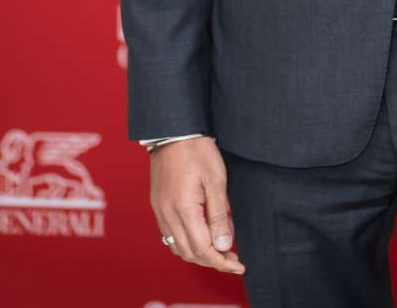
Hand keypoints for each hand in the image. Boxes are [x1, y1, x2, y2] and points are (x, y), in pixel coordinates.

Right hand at [150, 136, 245, 274]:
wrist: (173, 131)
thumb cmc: (198, 151)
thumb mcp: (216, 180)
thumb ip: (219, 215)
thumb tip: (223, 246)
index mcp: (184, 209)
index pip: (203, 249)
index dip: (221, 262)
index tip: (238, 265)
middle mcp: (168, 214)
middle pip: (190, 253)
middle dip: (212, 261)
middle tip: (232, 258)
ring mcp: (160, 211)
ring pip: (177, 248)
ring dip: (198, 254)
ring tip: (219, 249)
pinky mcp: (157, 205)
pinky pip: (169, 235)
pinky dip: (185, 243)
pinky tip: (200, 236)